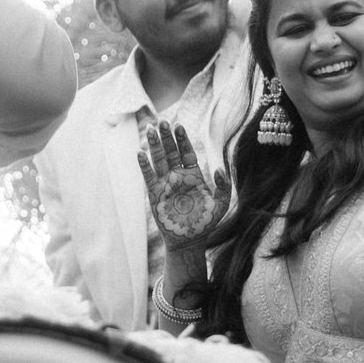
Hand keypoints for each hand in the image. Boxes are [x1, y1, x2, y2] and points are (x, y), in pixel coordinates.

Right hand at [137, 116, 230, 249]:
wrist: (189, 241)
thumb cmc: (206, 223)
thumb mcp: (220, 204)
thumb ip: (224, 186)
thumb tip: (219, 169)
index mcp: (193, 176)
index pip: (186, 152)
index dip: (182, 139)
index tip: (179, 126)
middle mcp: (178, 176)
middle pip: (171, 152)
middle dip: (167, 137)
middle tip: (163, 121)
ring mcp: (165, 184)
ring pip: (158, 160)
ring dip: (154, 145)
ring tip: (151, 129)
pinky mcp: (154, 194)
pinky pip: (148, 176)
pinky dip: (144, 165)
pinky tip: (140, 152)